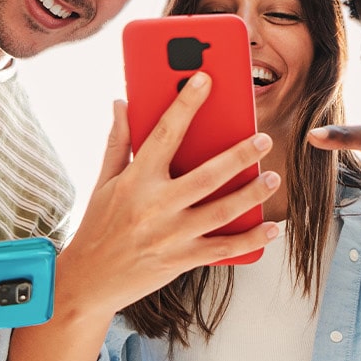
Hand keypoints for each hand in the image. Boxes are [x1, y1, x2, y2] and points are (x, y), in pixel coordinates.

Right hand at [61, 72, 280, 314]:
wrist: (88, 280)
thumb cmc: (98, 226)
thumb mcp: (104, 181)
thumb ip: (119, 141)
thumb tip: (121, 102)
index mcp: (135, 180)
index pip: (164, 133)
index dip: (185, 104)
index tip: (204, 79)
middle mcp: (155, 206)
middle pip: (206, 176)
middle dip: (239, 155)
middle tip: (263, 139)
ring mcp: (171, 236)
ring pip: (221, 211)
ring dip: (252, 194)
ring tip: (272, 177)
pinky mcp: (181, 260)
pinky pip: (223, 249)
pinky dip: (251, 238)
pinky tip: (271, 228)